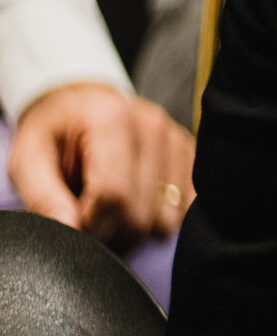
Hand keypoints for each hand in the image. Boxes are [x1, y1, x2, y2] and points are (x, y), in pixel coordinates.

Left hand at [9, 81, 194, 246]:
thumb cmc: (51, 133)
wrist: (79, 103)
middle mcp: (152, 126)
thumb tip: (69, 232)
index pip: (113, 196)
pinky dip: (159, 216)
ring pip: (167, 218)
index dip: (91, 226)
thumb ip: (44, 198)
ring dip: (136, 228)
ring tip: (110, 210)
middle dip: (111, 232)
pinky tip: (134, 201)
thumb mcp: (28, 160)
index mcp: (111, 120)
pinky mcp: (189, 153)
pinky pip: (186, 208)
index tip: (73, 224)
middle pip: (142, 213)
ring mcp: (176, 139)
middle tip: (87, 219)